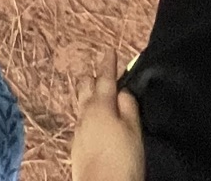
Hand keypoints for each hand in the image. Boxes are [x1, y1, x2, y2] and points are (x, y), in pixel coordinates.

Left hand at [72, 53, 144, 180]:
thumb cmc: (123, 159)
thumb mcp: (133, 130)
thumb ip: (128, 106)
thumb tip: (123, 91)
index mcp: (100, 105)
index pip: (105, 78)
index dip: (108, 64)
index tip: (110, 50)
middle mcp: (85, 114)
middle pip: (86, 87)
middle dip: (94, 77)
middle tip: (104, 73)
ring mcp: (78, 130)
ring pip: (82, 104)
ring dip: (90, 96)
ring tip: (101, 96)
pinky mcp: (76, 145)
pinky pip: (82, 120)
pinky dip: (89, 113)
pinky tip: (96, 122)